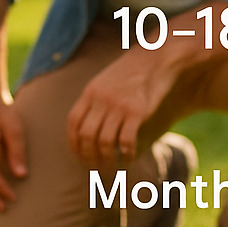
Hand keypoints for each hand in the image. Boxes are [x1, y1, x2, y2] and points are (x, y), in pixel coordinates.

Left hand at [65, 47, 178, 166]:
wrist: (154, 59)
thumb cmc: (129, 73)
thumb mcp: (104, 82)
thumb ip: (94, 101)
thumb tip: (87, 127)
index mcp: (89, 93)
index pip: (73, 122)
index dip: (73, 142)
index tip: (78, 155)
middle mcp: (101, 100)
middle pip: (87, 135)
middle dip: (88, 155)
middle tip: (94, 167)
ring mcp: (118, 106)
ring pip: (105, 142)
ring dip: (106, 159)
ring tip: (110, 167)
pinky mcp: (137, 112)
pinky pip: (126, 141)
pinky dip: (126, 154)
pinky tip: (128, 159)